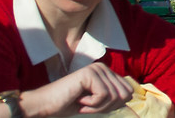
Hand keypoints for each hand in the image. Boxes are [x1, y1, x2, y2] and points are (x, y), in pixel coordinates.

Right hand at [23, 66, 138, 116]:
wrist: (43, 105)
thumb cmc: (66, 105)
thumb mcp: (95, 103)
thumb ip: (111, 98)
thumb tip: (130, 97)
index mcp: (106, 73)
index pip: (127, 91)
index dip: (113, 106)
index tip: (95, 107)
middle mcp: (104, 67)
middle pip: (124, 94)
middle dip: (106, 107)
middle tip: (87, 106)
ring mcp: (97, 69)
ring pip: (114, 96)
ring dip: (97, 107)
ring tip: (82, 103)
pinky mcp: (90, 74)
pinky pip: (103, 96)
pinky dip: (91, 105)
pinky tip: (78, 99)